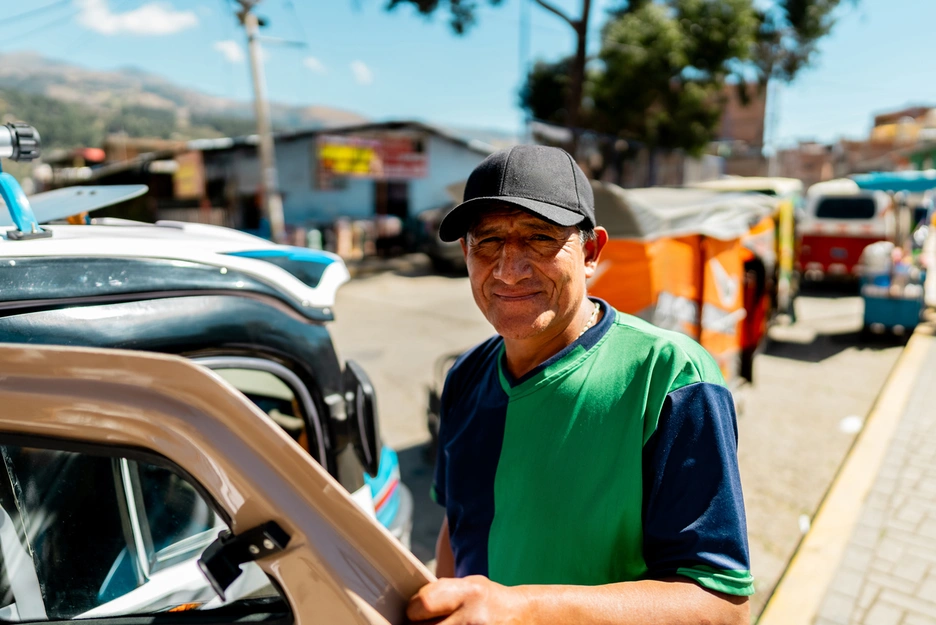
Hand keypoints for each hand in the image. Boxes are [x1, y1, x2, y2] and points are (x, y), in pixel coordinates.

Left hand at [407, 576, 529, 624]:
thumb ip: (441, 592)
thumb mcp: (469, 584)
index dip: (414, 608)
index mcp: (469, 593)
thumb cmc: (488, 600)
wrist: (523, 616)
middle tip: (423, 622)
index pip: (424, 603)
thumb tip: (410, 605)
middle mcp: (473, 619)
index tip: (415, 610)